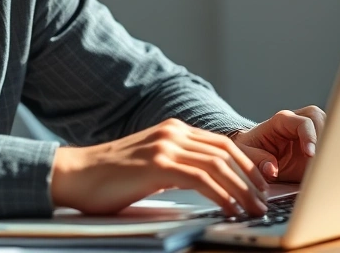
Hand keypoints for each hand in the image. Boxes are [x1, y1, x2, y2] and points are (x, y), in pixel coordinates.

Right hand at [51, 118, 268, 216]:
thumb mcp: (151, 166)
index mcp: (174, 130)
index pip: (223, 143)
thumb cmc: (109, 177)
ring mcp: (165, 145)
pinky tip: (229, 210)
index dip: (248, 163)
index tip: (262, 185)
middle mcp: (173, 132)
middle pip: (227, 151)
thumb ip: (177, 167)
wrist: (75, 175)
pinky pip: (202, 179)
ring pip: (219, 164)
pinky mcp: (157, 164)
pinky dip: (221, 195)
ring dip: (242, 189)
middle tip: (264, 201)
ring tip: (253, 209)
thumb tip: (208, 185)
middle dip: (251, 177)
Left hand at [232, 106, 325, 182]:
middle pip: (320, 119)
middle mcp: (298, 123)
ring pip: (330, 128)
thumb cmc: (250, 151)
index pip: (303, 122)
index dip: (309, 137)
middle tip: (324, 158)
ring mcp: (310, 133)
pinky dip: (332, 154)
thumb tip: (272, 169)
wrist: (254, 156)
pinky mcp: (317, 145)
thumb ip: (257, 161)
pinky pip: (330, 144)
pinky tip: (330, 167)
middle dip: (325, 137)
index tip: (311, 155)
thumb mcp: (246, 156)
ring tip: (328, 163)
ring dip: (331, 145)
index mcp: (281, 121)